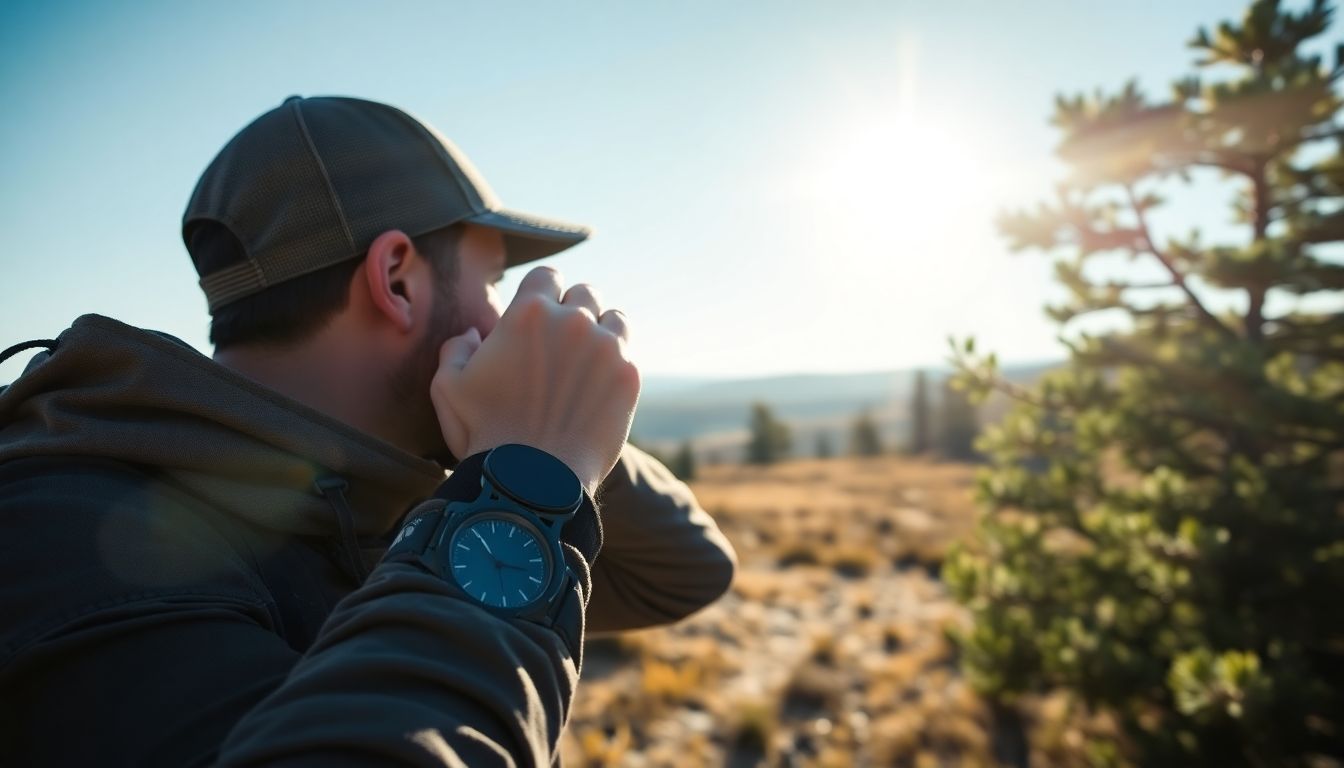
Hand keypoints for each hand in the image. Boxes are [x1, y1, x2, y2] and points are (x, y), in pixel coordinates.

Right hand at [431, 266, 639, 493]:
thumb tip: (474, 334)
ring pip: (614, 318)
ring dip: (602, 330)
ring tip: (588, 357)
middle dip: (573, 310)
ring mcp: (607, 347)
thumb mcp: (448, 387)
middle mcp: (573, 321)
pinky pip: (628, 354)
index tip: (540, 314)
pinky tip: (599, 386)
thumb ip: (456, 349)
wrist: (533, 481)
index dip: (542, 293)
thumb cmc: (486, 434)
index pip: (546, 277)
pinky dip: (616, 364)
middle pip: (585, 294)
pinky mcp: (629, 377)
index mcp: (529, 313)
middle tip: (563, 340)